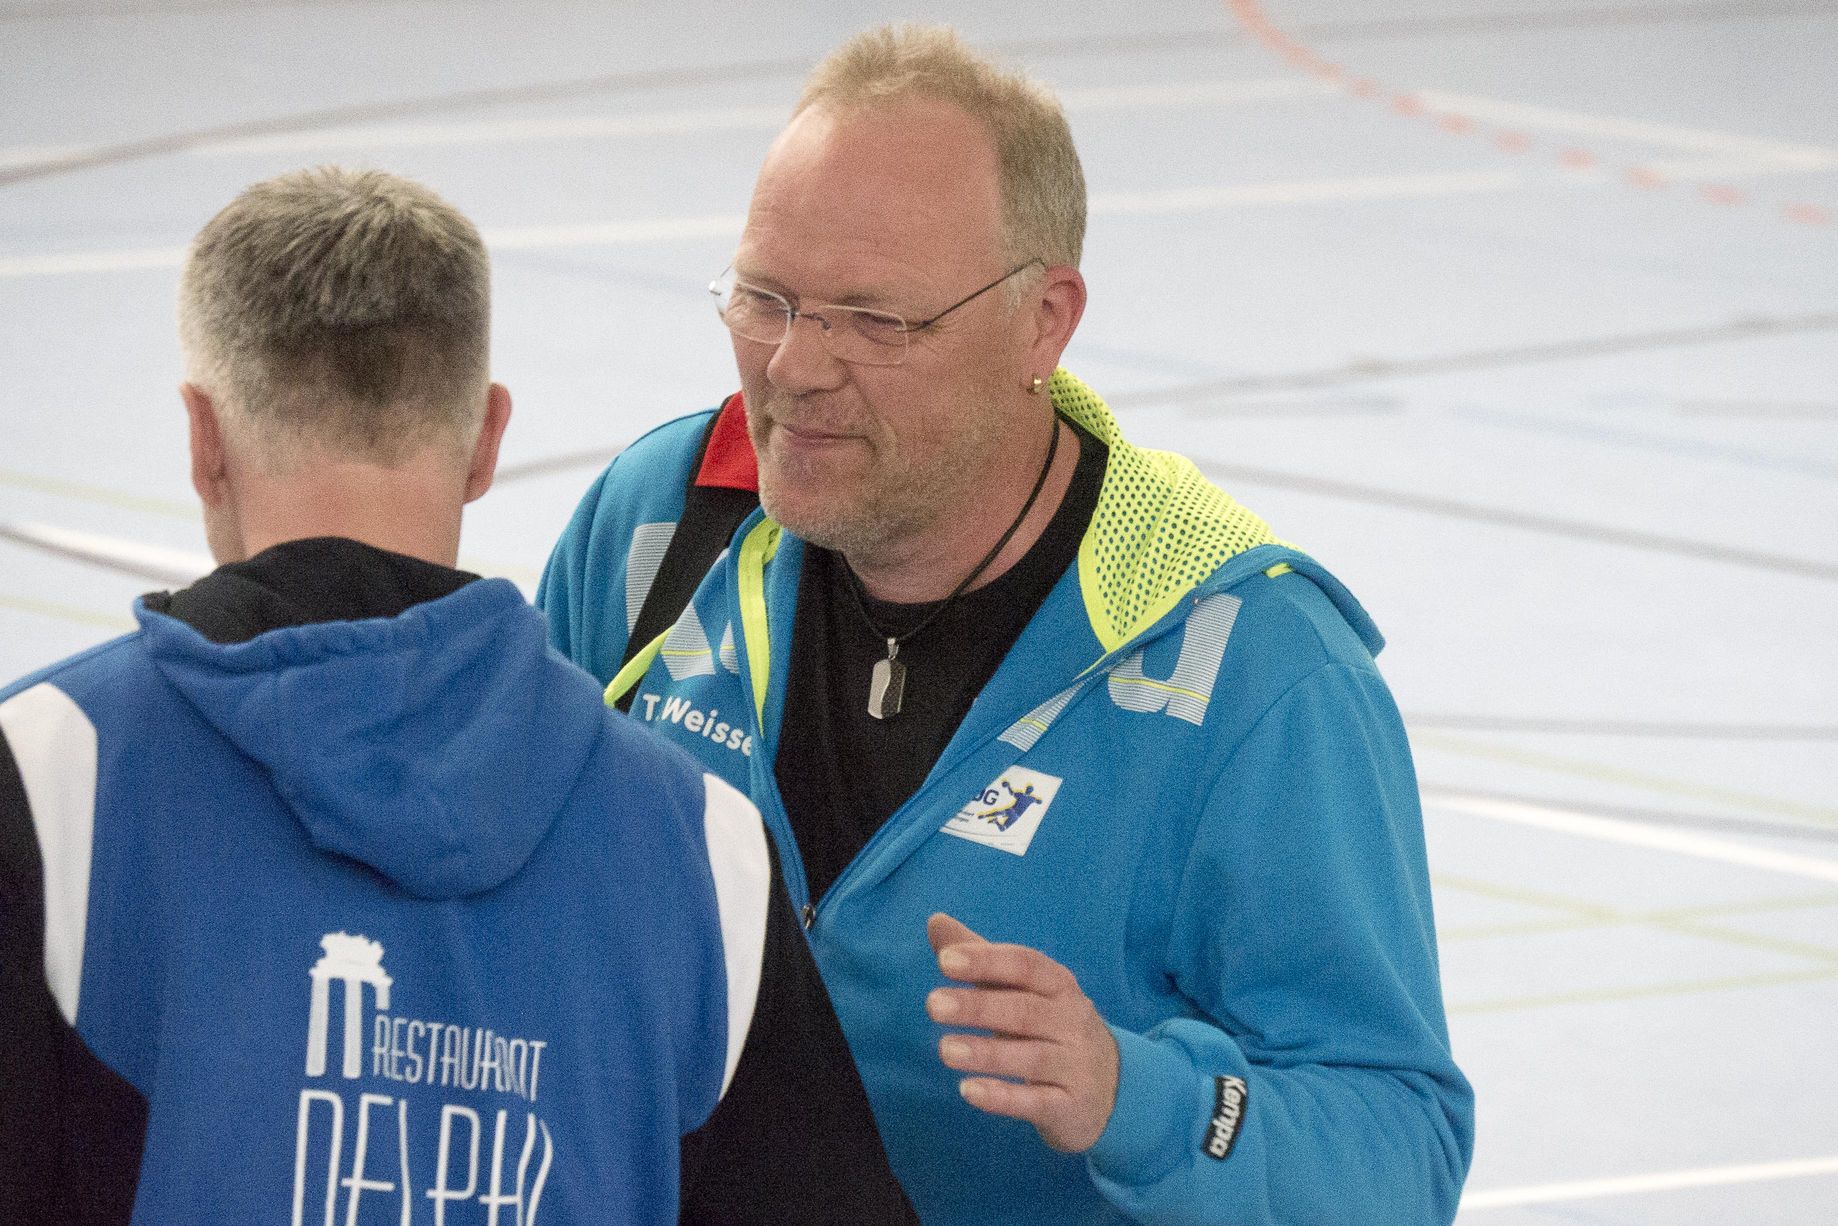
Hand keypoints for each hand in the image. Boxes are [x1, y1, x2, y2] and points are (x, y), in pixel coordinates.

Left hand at [924, 913, 1119, 1152]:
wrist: (1113, 1087)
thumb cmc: (1052, 1028)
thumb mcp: (1023, 991)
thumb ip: (981, 961)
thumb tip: (936, 921)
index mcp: (1059, 986)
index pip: (1026, 965)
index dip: (987, 961)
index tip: (945, 960)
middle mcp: (1073, 1021)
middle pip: (1025, 1010)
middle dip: (978, 1006)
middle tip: (932, 1004)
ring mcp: (1076, 1065)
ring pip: (1032, 1057)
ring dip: (987, 1053)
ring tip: (945, 1050)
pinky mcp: (1071, 1107)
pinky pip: (1036, 1101)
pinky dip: (1003, 1097)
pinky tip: (969, 1090)